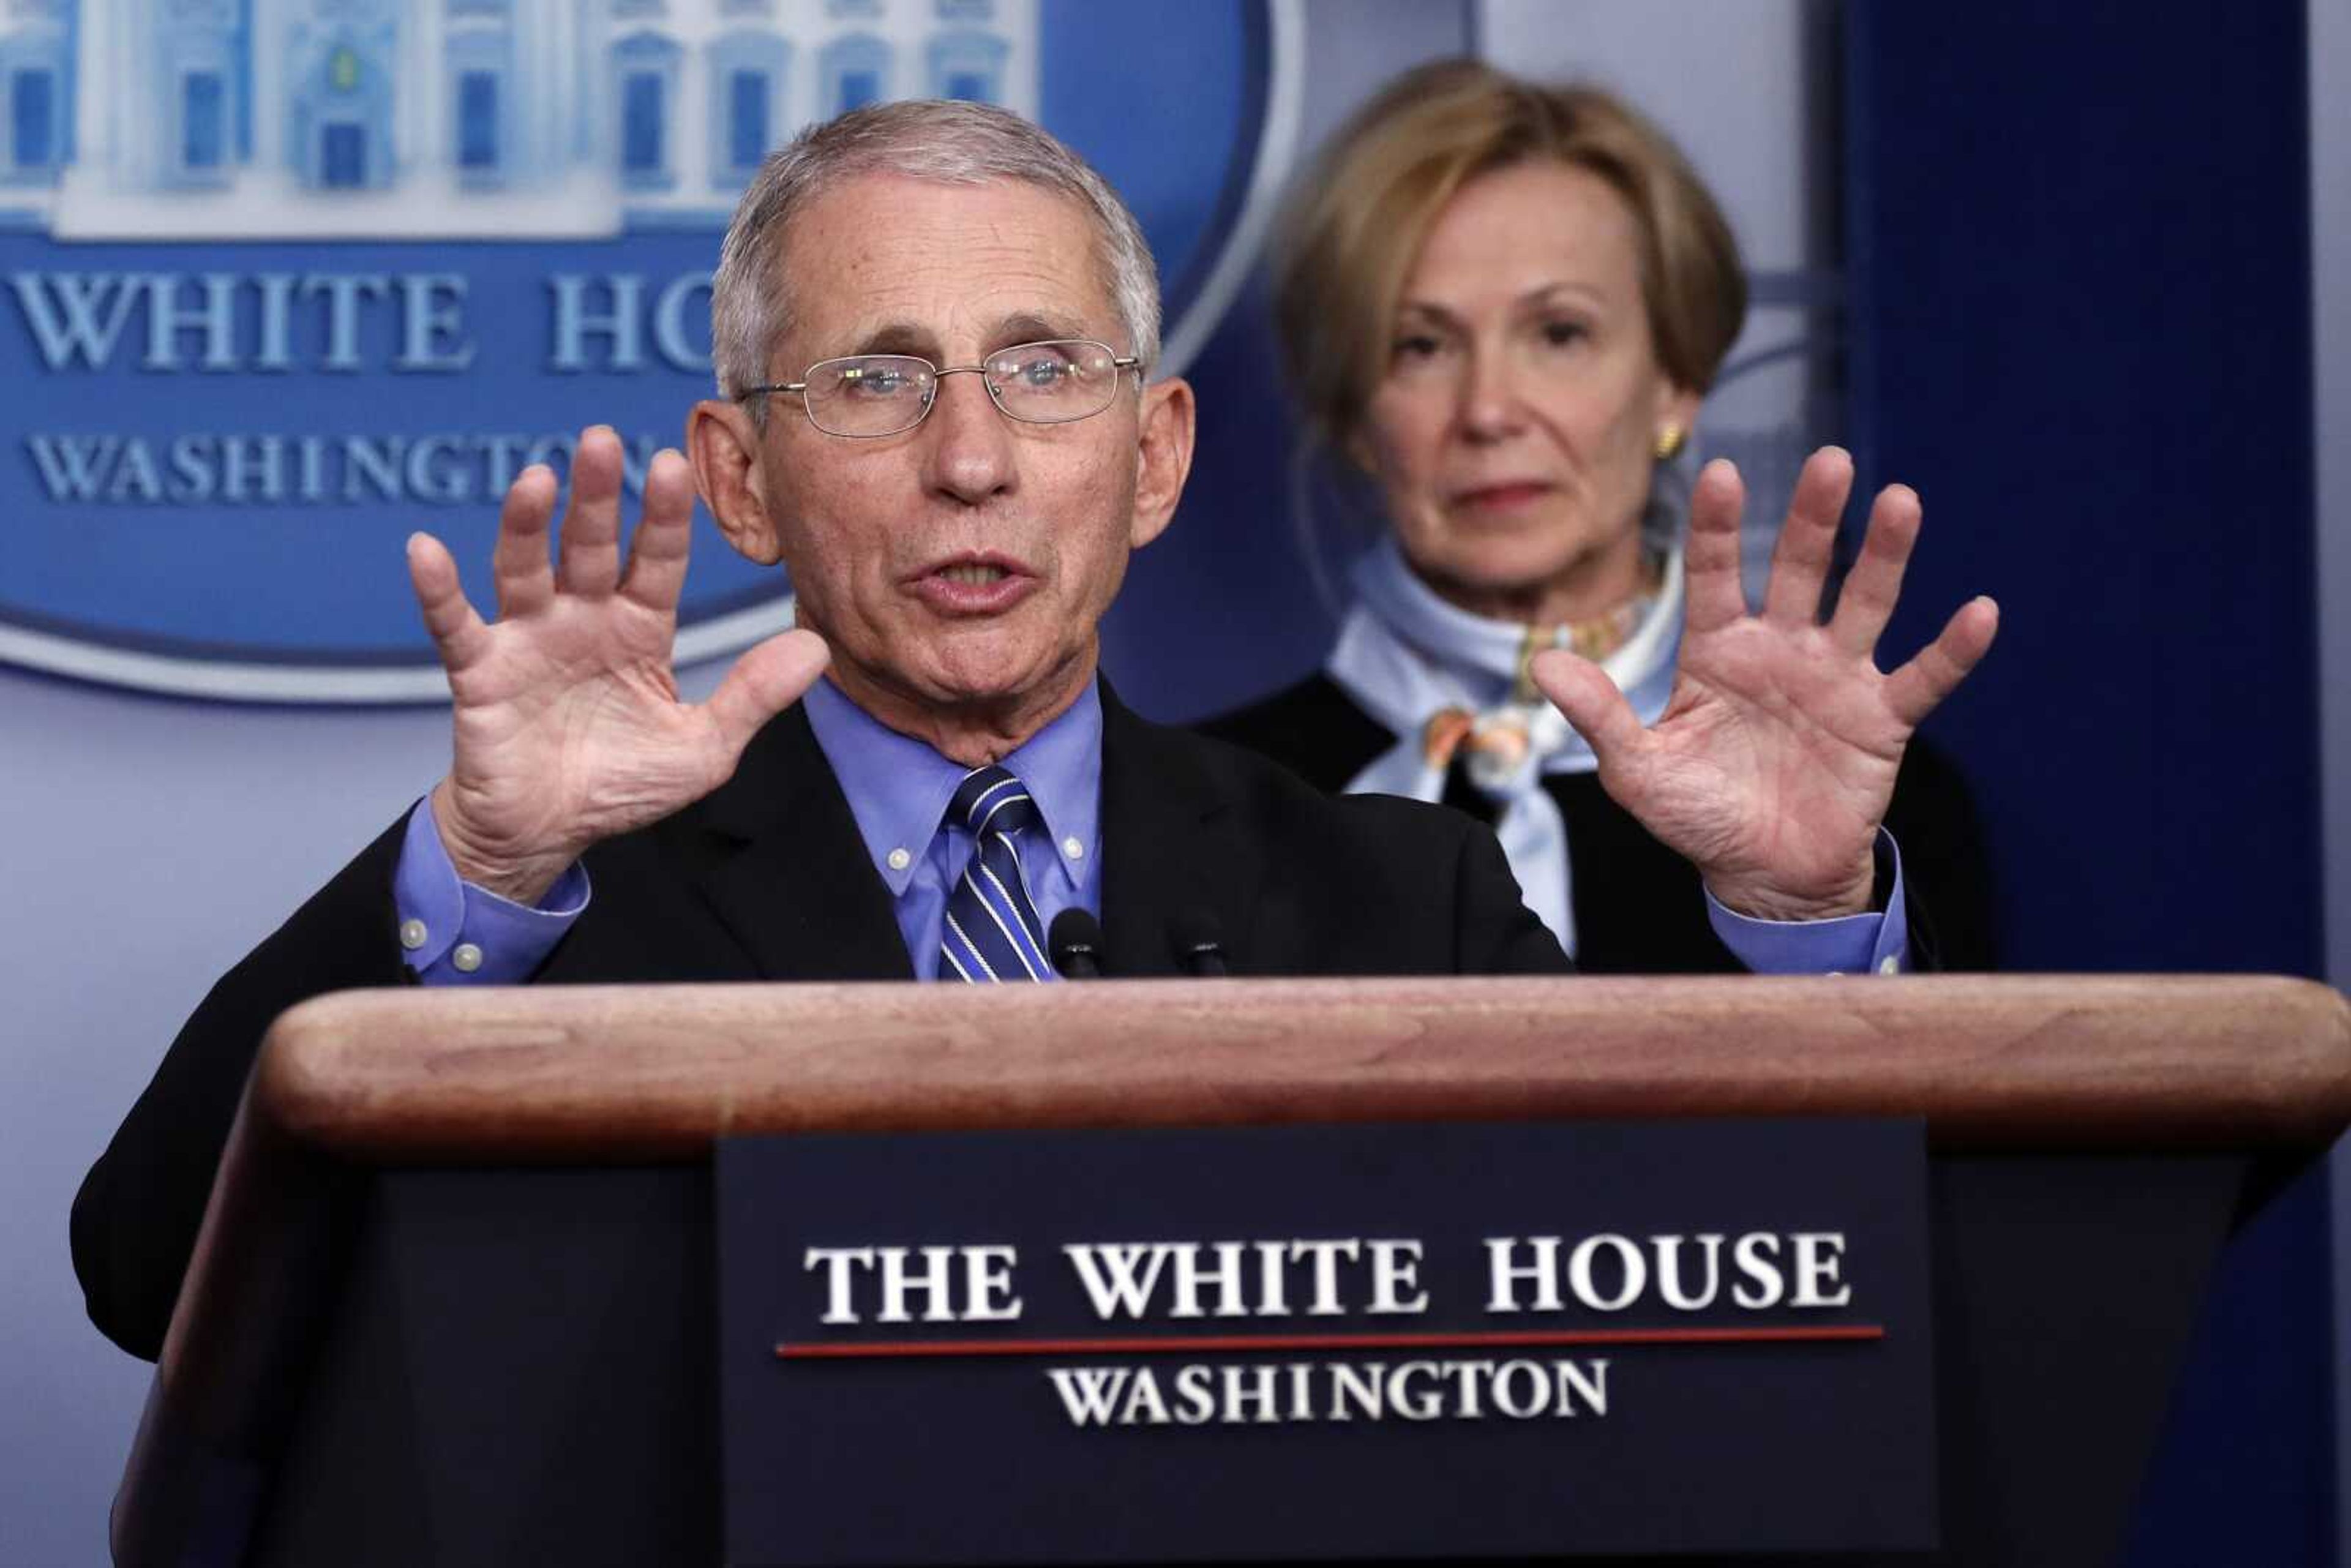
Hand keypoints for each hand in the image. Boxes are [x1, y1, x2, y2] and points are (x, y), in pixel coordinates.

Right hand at [407, 425, 828, 902]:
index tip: (672, 464)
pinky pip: (455, 624)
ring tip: (535, 480)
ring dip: (526, 525)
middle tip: (599, 441)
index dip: (664, 516)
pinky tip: (426, 550)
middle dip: (596, 496)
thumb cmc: (622, 784)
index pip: (658, 560)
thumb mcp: (703, 748)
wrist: (547, 835)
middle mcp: (583, 619)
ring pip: (525, 568)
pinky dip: (438, 589)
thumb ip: (753, 696)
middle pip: (591, 547)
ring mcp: (529, 639)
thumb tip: (820, 649)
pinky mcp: (481, 672)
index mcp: (641, 629)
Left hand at [1531, 447, 1996, 920]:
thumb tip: (1541, 666)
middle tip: (1831, 462)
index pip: (1712, 573)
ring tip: (1902, 501)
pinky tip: (1979, 612)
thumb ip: (1601, 715)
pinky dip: (1952, 649)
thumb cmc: (1700, 815)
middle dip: (1813, 516)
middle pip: (1798, 568)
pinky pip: (1922, 677)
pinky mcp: (1881, 720)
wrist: (1764, 878)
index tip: (1718, 472)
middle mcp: (1780, 648)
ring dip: (1884, 556)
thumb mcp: (1639, 772)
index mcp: (1717, 650)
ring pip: (1863, 603)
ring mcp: (1835, 677)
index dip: (1716, 527)